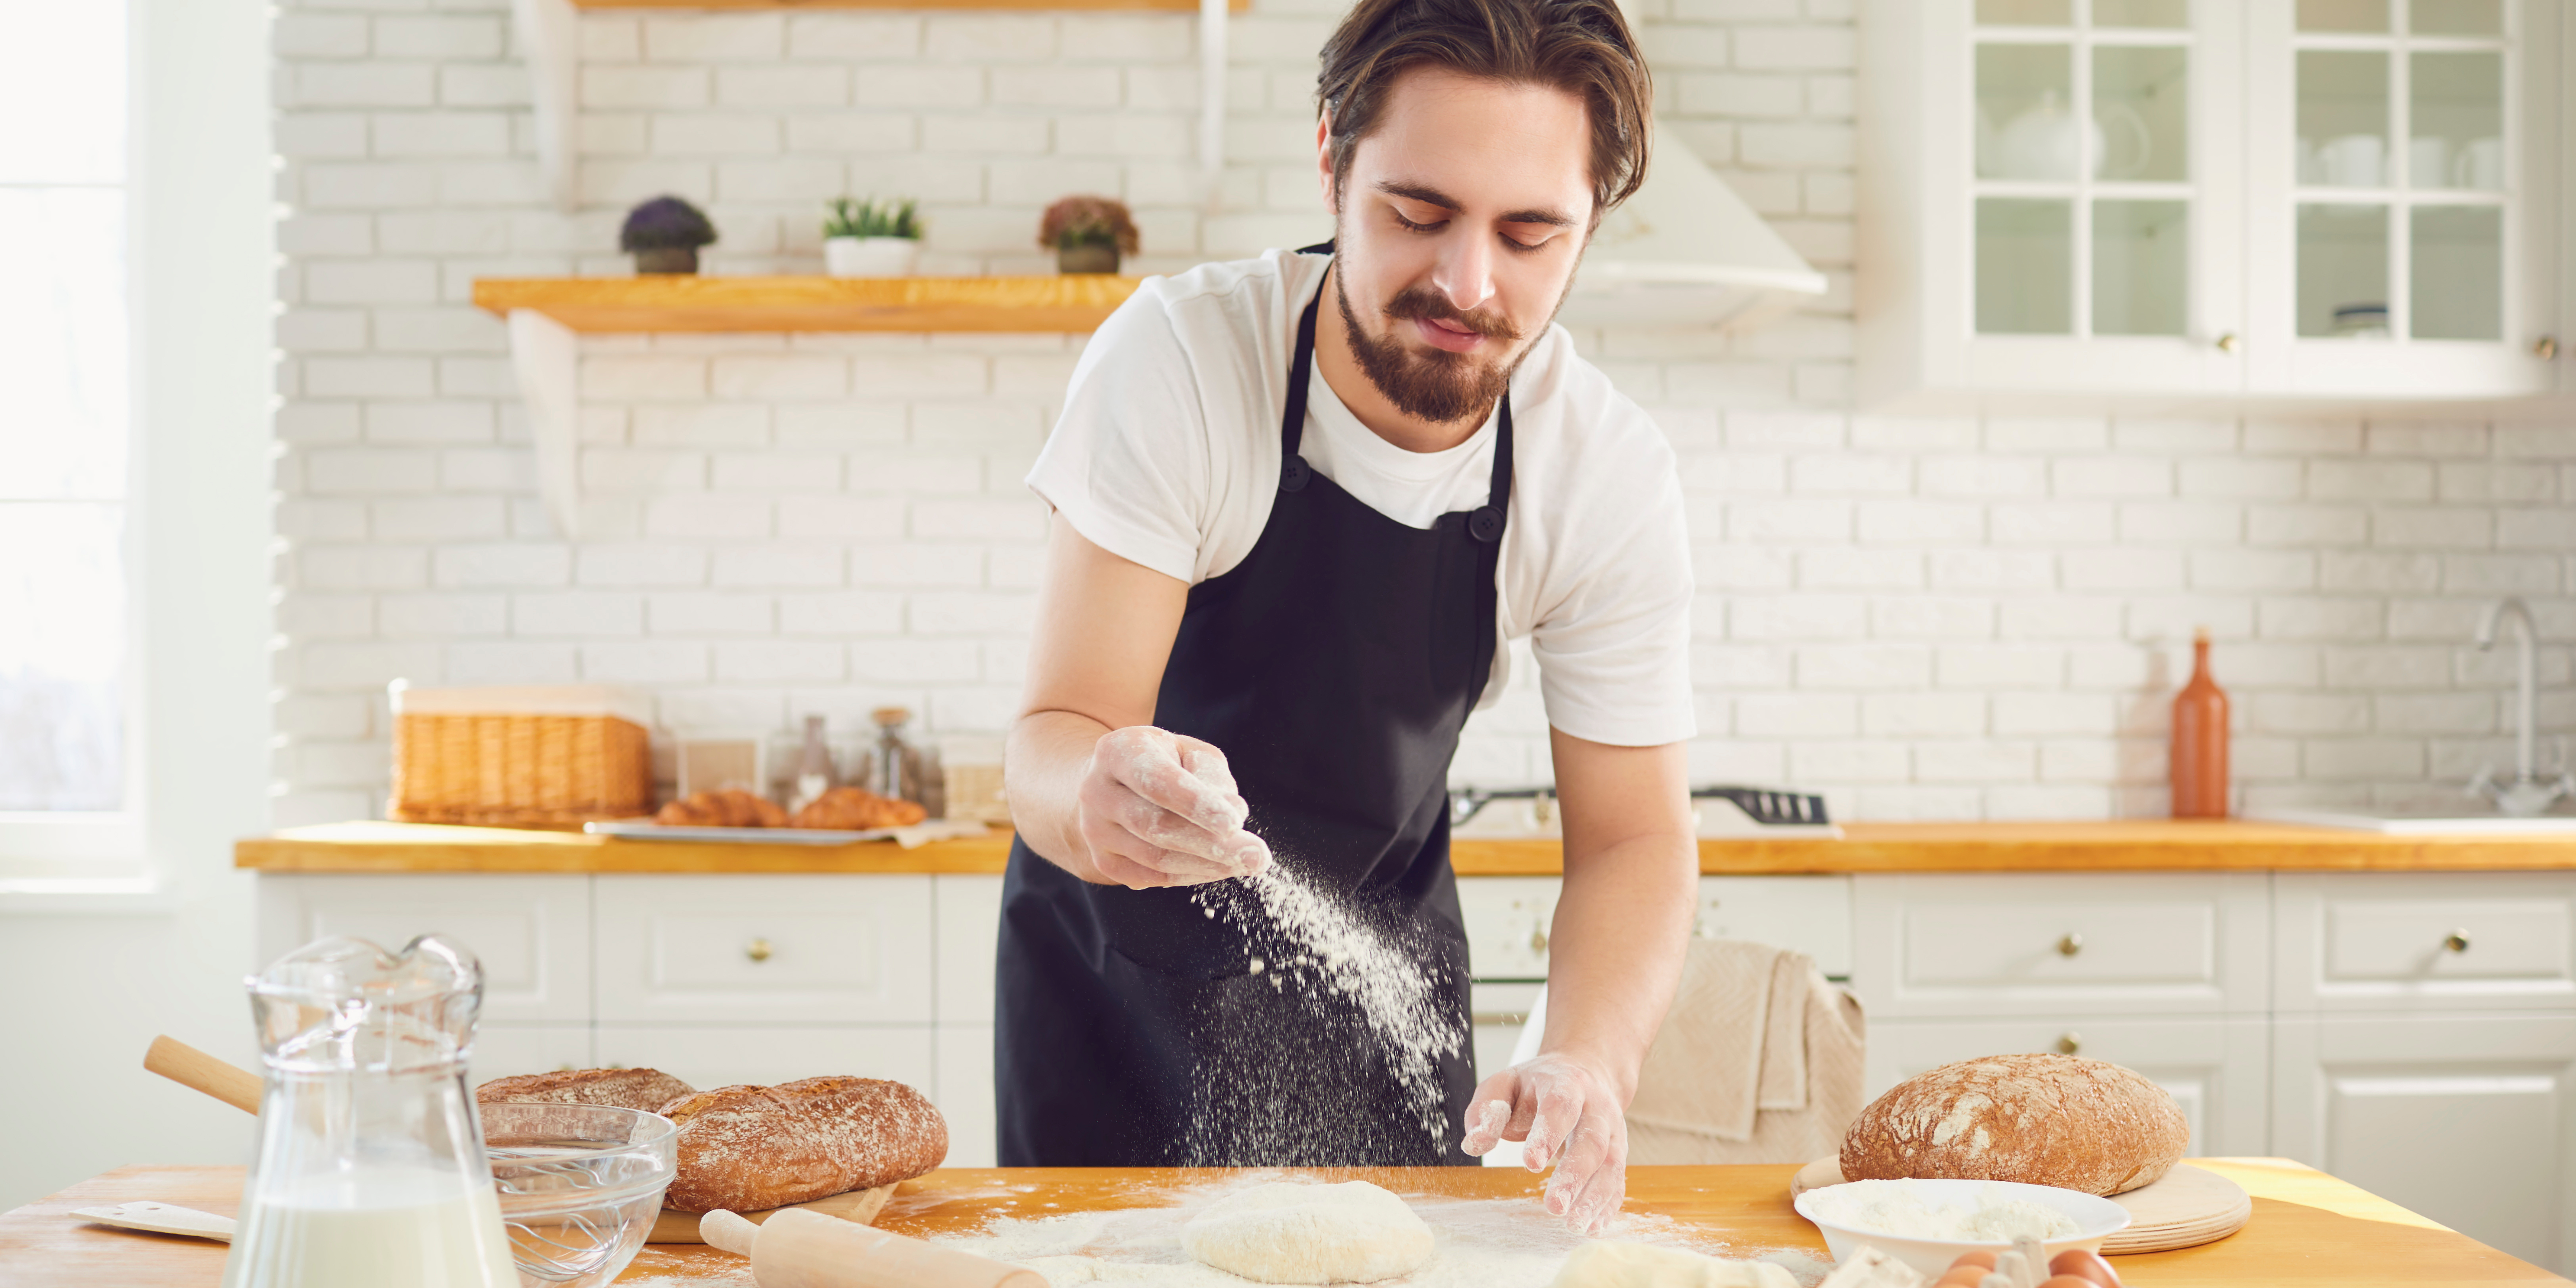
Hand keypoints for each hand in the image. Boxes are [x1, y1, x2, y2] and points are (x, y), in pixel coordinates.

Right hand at [1075, 726, 1272, 888]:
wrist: (1110, 784)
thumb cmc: (1162, 762)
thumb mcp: (1188, 751)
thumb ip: (1212, 776)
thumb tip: (1233, 816)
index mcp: (1116, 752)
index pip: (1157, 781)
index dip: (1196, 803)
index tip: (1234, 822)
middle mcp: (1096, 791)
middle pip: (1156, 826)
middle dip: (1212, 844)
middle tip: (1257, 855)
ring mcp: (1095, 830)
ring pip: (1155, 858)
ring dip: (1208, 864)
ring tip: (1248, 863)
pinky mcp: (1103, 861)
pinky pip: (1152, 877)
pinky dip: (1191, 875)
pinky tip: (1220, 868)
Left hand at [1460, 1052, 1628, 1234]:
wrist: (1586, 1073)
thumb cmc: (1537, 1086)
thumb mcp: (1505, 1085)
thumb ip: (1487, 1110)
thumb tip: (1473, 1144)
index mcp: (1566, 1083)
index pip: (1560, 1106)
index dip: (1548, 1133)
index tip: (1531, 1164)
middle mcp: (1596, 1107)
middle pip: (1592, 1141)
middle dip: (1574, 1176)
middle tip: (1554, 1207)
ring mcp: (1613, 1131)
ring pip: (1611, 1165)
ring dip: (1595, 1198)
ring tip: (1574, 1225)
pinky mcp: (1619, 1153)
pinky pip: (1618, 1181)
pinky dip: (1608, 1206)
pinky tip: (1592, 1227)